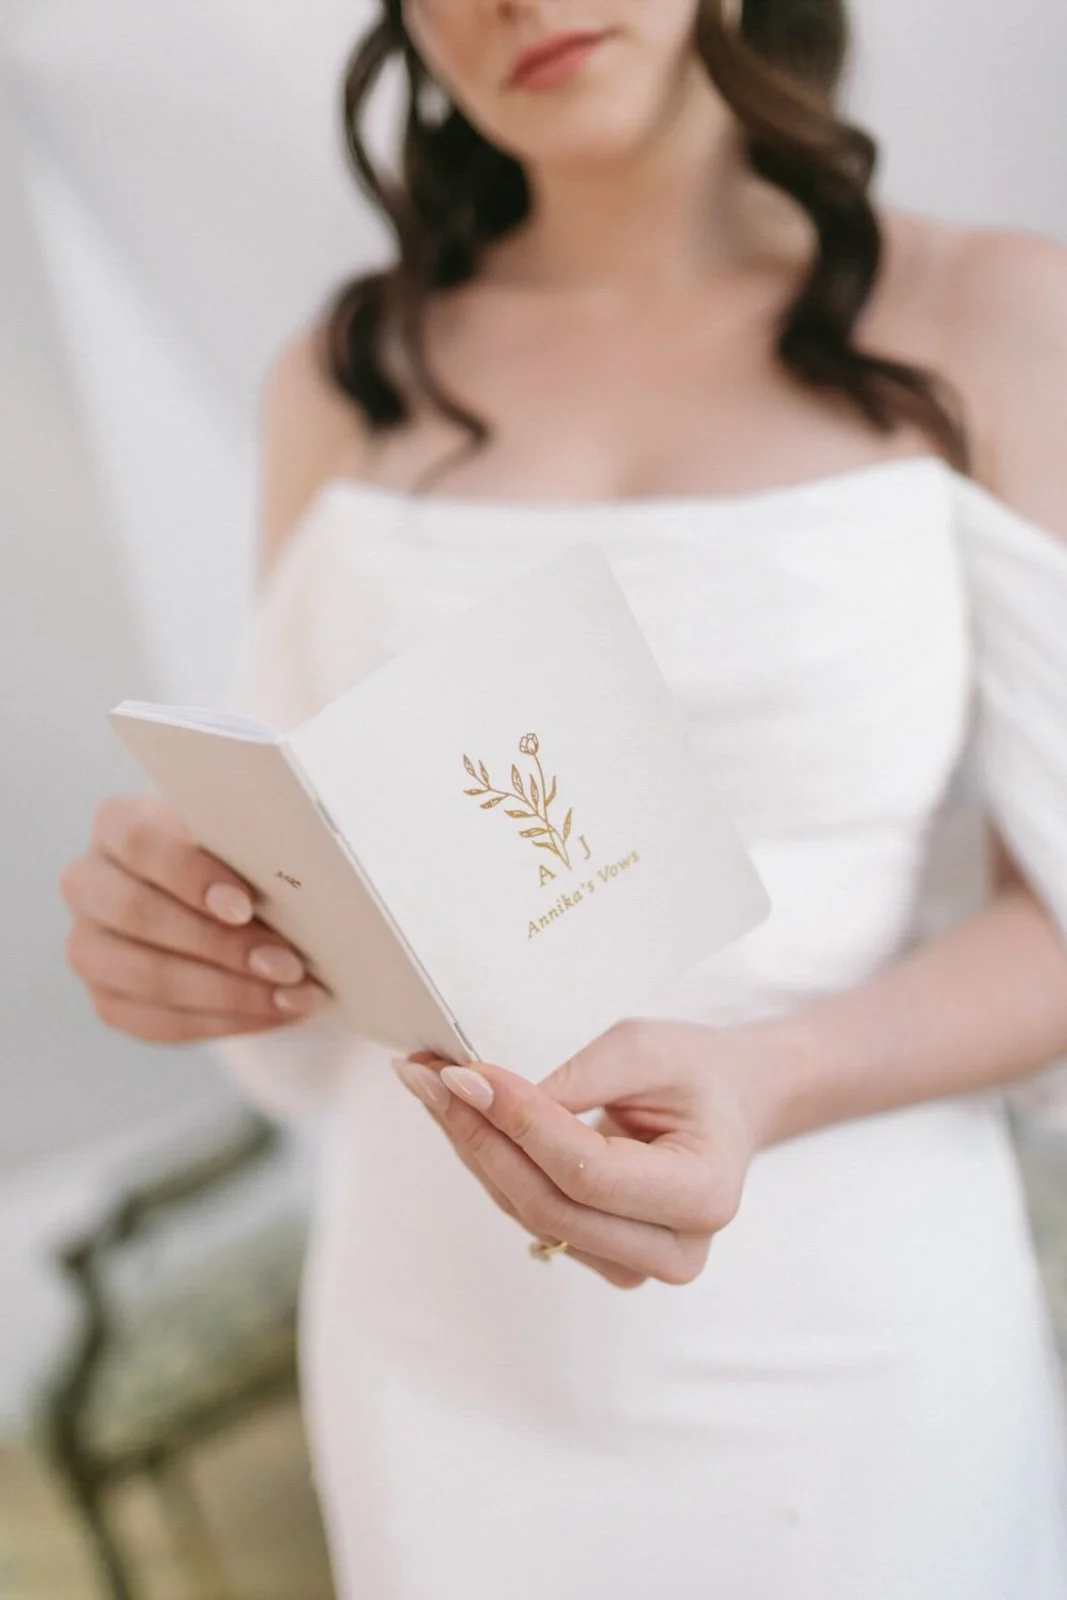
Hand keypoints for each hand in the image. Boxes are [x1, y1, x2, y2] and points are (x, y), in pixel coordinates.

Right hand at [61, 794, 329, 1042]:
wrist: (219, 903)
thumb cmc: (236, 860)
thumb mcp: (241, 842)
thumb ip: (253, 853)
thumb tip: (301, 880)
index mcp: (118, 825)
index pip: (139, 842)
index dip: (191, 875)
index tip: (245, 905)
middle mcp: (89, 884)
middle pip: (138, 914)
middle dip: (220, 945)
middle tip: (287, 964)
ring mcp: (90, 947)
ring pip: (147, 977)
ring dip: (230, 993)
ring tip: (292, 997)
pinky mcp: (108, 1000)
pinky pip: (160, 1022)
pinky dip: (225, 1021)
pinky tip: (273, 1014)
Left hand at [392, 1016, 791, 1289]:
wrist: (729, 1103)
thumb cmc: (695, 1072)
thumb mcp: (645, 1049)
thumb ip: (575, 1079)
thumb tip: (486, 1097)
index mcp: (703, 1194)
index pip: (589, 1173)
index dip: (521, 1125)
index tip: (466, 1074)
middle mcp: (673, 1248)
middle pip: (550, 1206)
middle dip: (481, 1138)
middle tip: (428, 1077)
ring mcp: (636, 1263)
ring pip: (531, 1214)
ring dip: (474, 1149)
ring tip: (431, 1085)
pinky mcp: (601, 1255)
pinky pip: (532, 1214)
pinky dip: (492, 1163)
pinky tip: (459, 1115)